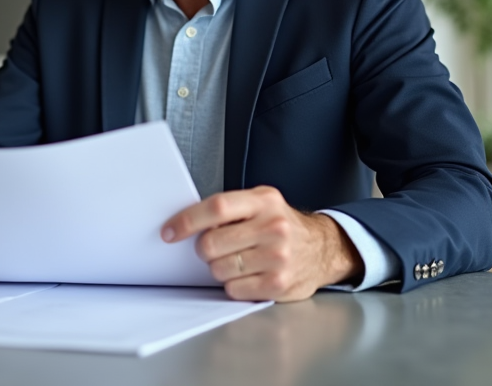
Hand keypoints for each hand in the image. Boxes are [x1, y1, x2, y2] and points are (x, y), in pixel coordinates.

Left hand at [161, 186, 361, 301]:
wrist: (322, 248)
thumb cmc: (282, 225)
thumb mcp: (261, 203)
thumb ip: (230, 209)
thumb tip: (186, 222)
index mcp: (264, 201)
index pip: (217, 207)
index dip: (187, 221)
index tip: (169, 232)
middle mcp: (274, 227)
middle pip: (212, 243)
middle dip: (204, 249)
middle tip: (215, 248)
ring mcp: (278, 257)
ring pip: (220, 269)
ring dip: (219, 268)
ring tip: (237, 261)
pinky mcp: (279, 284)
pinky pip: (234, 290)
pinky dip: (234, 285)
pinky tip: (248, 275)